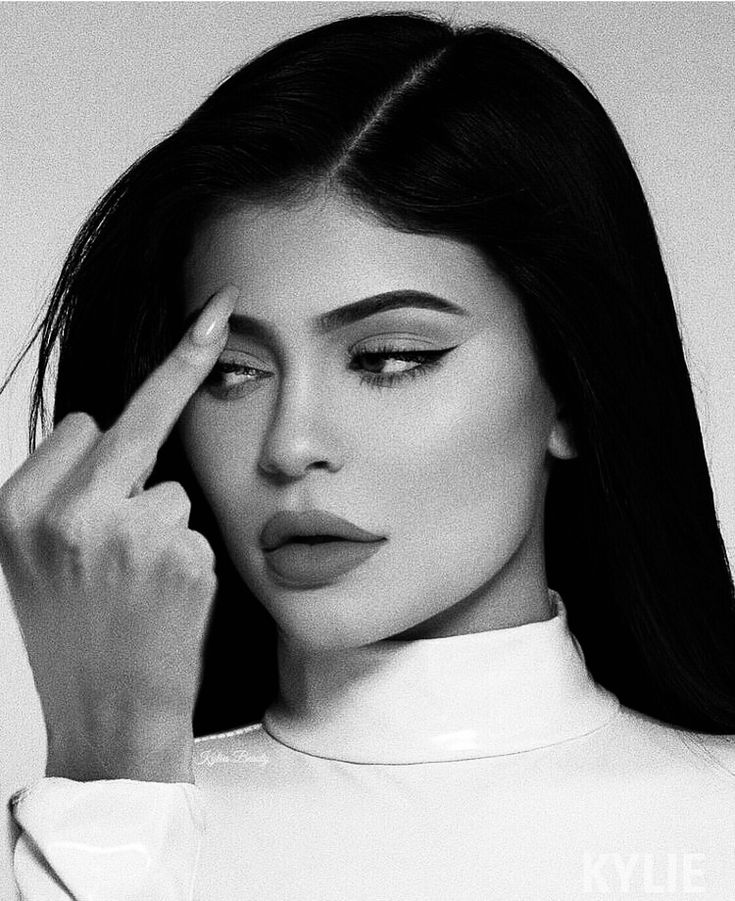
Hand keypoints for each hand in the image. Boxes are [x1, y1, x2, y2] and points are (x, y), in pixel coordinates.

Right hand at [0, 285, 239, 782]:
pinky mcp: (181, 555)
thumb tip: (112, 426)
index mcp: (19, 507)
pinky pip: (198, 527)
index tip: (188, 335)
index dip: (115, 424)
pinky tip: (164, 599)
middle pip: (139, 417)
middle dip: (185, 363)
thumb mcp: (37, 558)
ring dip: (164, 523)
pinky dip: (189, 555)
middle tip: (220, 307)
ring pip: (174, 487)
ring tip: (138, 585)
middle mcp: (68, 511)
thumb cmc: (75, 636)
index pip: (84, 425)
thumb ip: (67, 489)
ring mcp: (127, 531)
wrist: (107, 718)